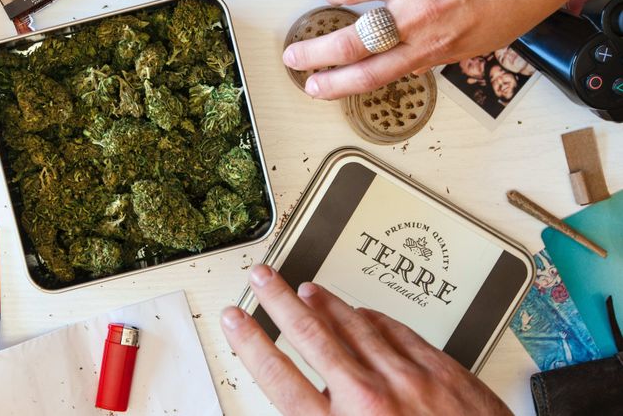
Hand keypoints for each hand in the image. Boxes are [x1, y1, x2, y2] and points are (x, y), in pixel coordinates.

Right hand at [220, 265, 510, 415]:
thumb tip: (304, 407)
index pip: (278, 375)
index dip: (250, 342)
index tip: (235, 319)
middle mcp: (370, 400)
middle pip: (311, 335)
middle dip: (279, 301)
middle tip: (262, 278)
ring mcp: (409, 382)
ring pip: (356, 326)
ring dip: (327, 304)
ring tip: (306, 287)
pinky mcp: (445, 373)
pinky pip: (401, 333)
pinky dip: (376, 318)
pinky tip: (366, 311)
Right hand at [282, 0, 615, 99]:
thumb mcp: (490, 37)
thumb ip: (446, 47)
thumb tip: (421, 55)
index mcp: (436, 42)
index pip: (371, 74)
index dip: (335, 84)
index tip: (315, 85)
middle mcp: (419, 11)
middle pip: (349, 40)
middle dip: (313, 52)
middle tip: (295, 53)